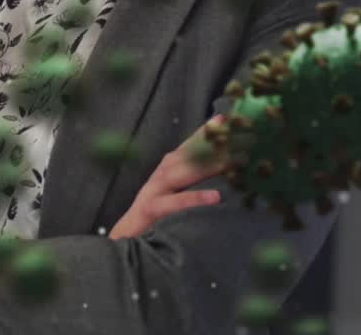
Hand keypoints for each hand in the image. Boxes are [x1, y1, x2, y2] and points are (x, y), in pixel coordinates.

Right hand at [107, 114, 228, 239]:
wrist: (126, 240)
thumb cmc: (155, 219)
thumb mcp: (174, 196)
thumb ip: (190, 183)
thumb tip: (221, 175)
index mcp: (166, 171)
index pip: (188, 148)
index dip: (204, 134)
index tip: (223, 120)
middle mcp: (160, 176)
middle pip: (187, 155)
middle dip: (209, 145)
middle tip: (234, 135)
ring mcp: (154, 191)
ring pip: (181, 174)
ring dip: (206, 167)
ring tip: (230, 162)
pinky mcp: (151, 209)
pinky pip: (175, 202)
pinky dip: (195, 198)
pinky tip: (215, 197)